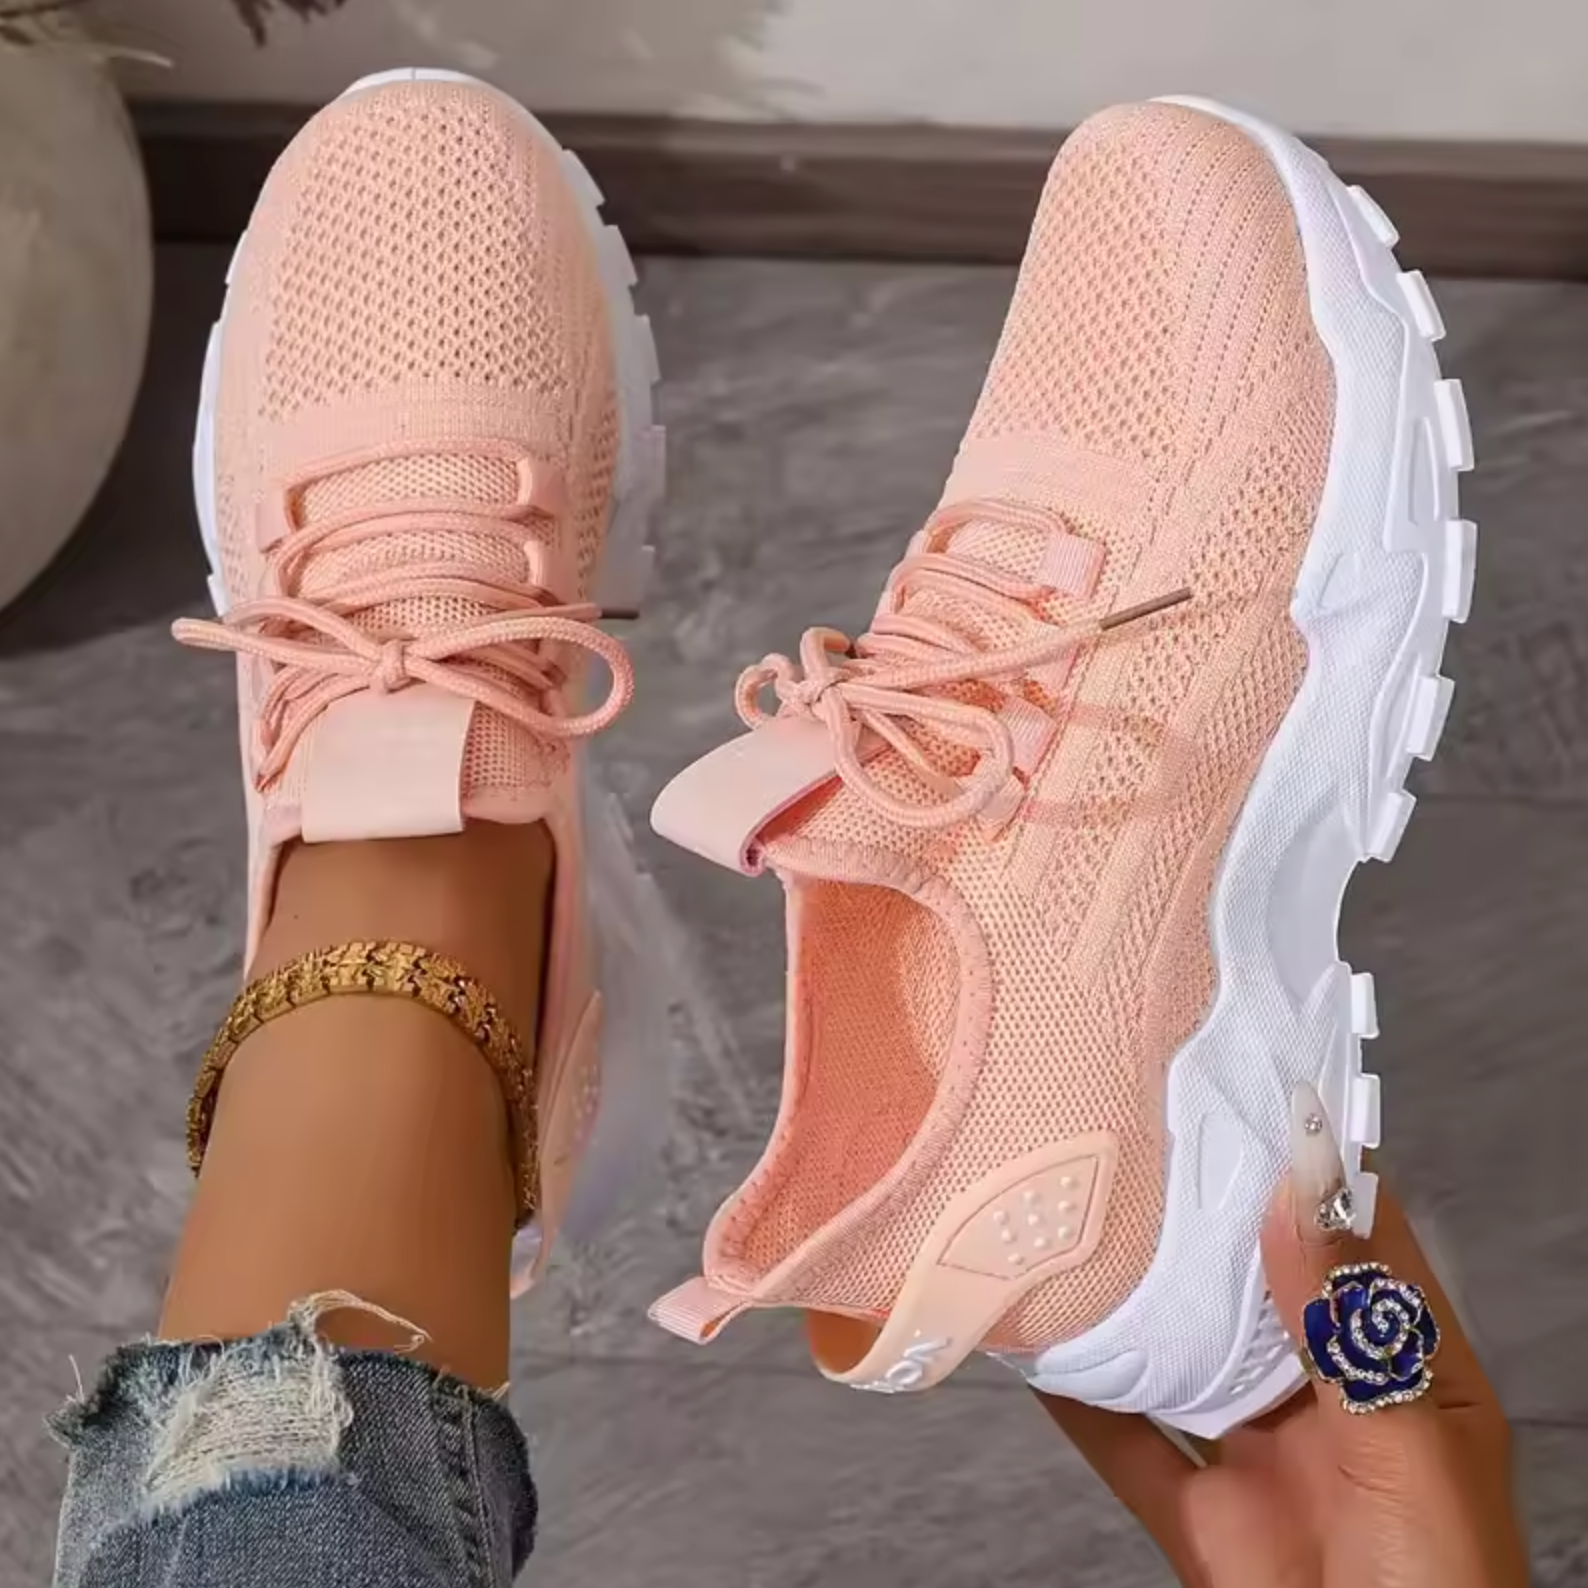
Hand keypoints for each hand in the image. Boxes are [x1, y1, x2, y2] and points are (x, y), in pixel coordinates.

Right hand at [1038, 1084, 1529, 1586]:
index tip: (1253, 1101)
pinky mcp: (1205, 1524)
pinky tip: (1040, 1348)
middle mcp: (1336, 1410)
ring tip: (1082, 1225)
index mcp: (1412, 1384)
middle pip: (1264, 1292)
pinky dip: (1081, 1399)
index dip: (1315, 1173)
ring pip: (1190, 1358)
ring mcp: (1266, 1463)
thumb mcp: (1410, 1458)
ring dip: (1140, 1303)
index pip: (1365, 1249)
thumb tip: (1299, 1204)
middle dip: (1209, 1224)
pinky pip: (1129, 1447)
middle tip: (1145, 1145)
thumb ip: (1351, 1337)